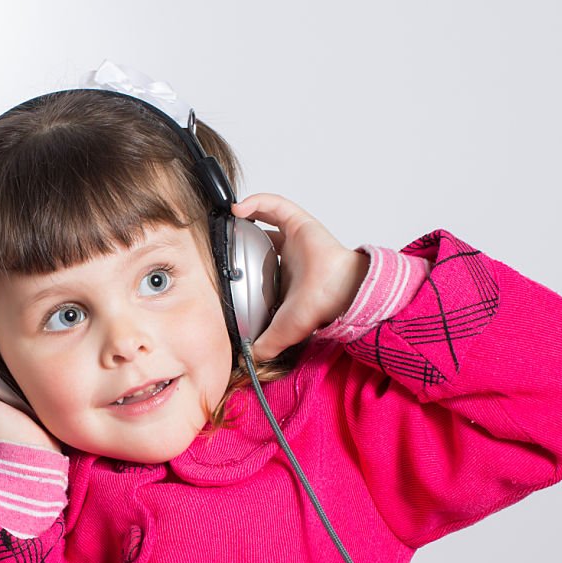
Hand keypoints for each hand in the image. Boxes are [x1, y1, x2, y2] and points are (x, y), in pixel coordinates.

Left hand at [232, 193, 368, 361]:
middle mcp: (289, 257)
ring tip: (227, 219)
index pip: (260, 267)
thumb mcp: (281, 332)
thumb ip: (263, 346)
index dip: (241, 262)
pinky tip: (238, 209)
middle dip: (241, 236)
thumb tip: (245, 361)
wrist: (339, 292)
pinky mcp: (299, 223)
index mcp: (285, 278)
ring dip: (247, 216)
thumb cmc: (319, 307)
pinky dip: (257, 202)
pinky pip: (276, 205)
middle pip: (261, 240)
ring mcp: (295, 238)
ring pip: (267, 219)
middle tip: (222, 237)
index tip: (223, 262)